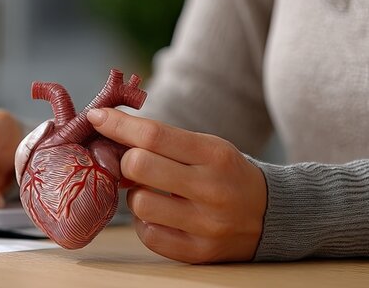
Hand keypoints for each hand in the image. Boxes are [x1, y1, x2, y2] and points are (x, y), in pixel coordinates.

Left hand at [86, 108, 265, 263]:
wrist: (272, 216)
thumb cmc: (225, 174)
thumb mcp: (206, 147)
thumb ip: (163, 140)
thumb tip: (106, 126)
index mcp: (215, 155)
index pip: (154, 135)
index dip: (118, 124)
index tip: (97, 117)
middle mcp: (212, 190)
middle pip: (138, 166)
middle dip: (126, 161)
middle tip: (133, 164)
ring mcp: (205, 225)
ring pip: (138, 203)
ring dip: (135, 195)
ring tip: (153, 192)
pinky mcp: (197, 252)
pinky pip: (147, 234)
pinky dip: (146, 222)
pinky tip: (161, 214)